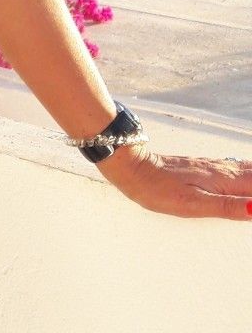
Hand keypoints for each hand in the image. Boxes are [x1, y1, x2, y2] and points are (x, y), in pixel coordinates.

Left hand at [95, 142, 251, 220]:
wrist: (132, 168)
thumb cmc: (158, 190)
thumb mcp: (193, 204)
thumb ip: (228, 207)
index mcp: (223, 180)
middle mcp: (222, 170)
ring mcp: (213, 166)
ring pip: (249, 169)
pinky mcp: (205, 166)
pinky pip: (238, 168)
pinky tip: (251, 173)